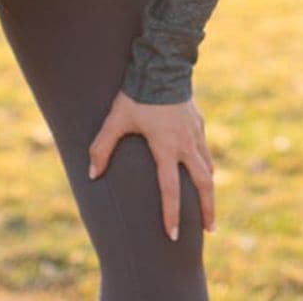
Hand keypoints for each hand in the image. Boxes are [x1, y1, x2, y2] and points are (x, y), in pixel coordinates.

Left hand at [88, 89, 215, 240]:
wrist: (162, 66)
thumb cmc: (137, 95)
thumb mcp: (116, 120)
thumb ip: (102, 148)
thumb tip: (92, 175)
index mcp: (167, 147)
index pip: (171, 189)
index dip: (171, 214)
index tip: (173, 235)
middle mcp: (186, 143)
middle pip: (204, 182)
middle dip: (208, 208)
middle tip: (210, 230)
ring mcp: (196, 133)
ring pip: (208, 167)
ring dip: (210, 189)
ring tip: (210, 208)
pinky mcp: (199, 123)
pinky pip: (205, 151)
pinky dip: (206, 167)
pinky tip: (204, 173)